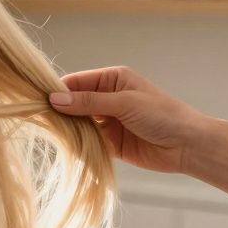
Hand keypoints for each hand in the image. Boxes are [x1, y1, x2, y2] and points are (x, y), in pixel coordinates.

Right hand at [48, 66, 209, 174]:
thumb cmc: (163, 115)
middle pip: (74, 103)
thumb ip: (88, 102)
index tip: (38, 101)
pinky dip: (78, 144)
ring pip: (79, 123)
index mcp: (113, 79)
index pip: (76, 82)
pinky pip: (87, 141)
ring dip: (68, 129)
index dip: (57, 91)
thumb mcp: (124, 103)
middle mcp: (108, 98)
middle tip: (40, 120)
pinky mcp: (111, 142)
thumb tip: (54, 99)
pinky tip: (67, 148)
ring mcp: (108, 121)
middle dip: (59, 111)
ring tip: (51, 135)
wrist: (188, 145)